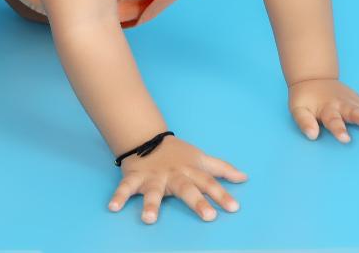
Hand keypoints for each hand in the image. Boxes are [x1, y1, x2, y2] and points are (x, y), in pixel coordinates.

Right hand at [107, 135, 247, 223]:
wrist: (147, 138)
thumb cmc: (178, 154)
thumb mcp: (201, 158)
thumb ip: (222, 169)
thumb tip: (244, 177)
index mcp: (190, 171)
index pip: (209, 182)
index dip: (222, 194)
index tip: (234, 208)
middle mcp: (173, 175)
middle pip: (186, 188)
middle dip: (197, 202)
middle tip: (208, 216)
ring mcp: (153, 177)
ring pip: (153, 191)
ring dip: (151, 204)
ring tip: (149, 219)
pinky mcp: (135, 178)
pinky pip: (125, 188)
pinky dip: (119, 196)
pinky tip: (113, 207)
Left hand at [288, 77, 358, 142]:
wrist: (313, 79)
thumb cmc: (305, 99)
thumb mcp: (298, 109)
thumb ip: (304, 122)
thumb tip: (312, 136)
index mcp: (328, 108)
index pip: (333, 120)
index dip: (338, 129)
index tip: (346, 139)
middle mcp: (344, 104)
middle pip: (357, 113)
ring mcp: (355, 102)